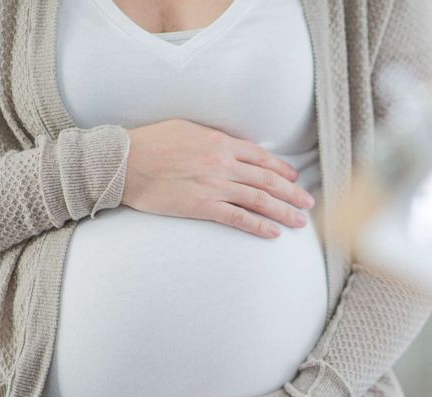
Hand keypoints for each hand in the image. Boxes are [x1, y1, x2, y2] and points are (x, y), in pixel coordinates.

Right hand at [123, 119, 315, 238]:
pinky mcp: (202, 206)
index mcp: (220, 142)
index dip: (282, 169)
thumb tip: (231, 146)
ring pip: (259, 199)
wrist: (123, 162)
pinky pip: (237, 218)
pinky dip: (258, 225)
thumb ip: (212, 138)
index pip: (261, 157)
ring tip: (299, 223)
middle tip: (308, 204)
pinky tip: (273, 233)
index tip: (294, 179)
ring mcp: (214, 185)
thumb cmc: (151, 143)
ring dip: (283, 212)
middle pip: (267, 180)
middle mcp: (223, 163)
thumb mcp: (186, 129)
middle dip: (292, 194)